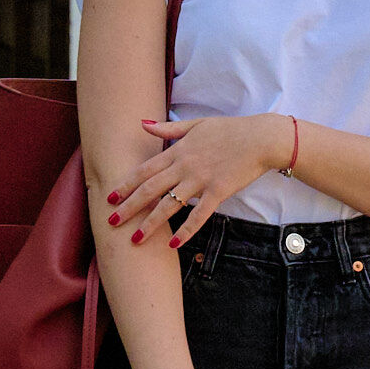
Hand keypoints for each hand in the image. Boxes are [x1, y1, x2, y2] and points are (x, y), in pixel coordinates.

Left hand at [106, 113, 294, 248]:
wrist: (260, 139)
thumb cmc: (229, 130)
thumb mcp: (196, 125)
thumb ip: (168, 128)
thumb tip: (143, 124)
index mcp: (177, 151)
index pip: (144, 170)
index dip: (125, 185)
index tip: (109, 197)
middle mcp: (184, 167)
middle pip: (150, 190)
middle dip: (129, 207)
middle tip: (111, 222)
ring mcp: (201, 180)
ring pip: (169, 206)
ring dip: (150, 224)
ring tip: (135, 239)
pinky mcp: (218, 192)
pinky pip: (198, 216)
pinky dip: (185, 231)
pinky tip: (172, 244)